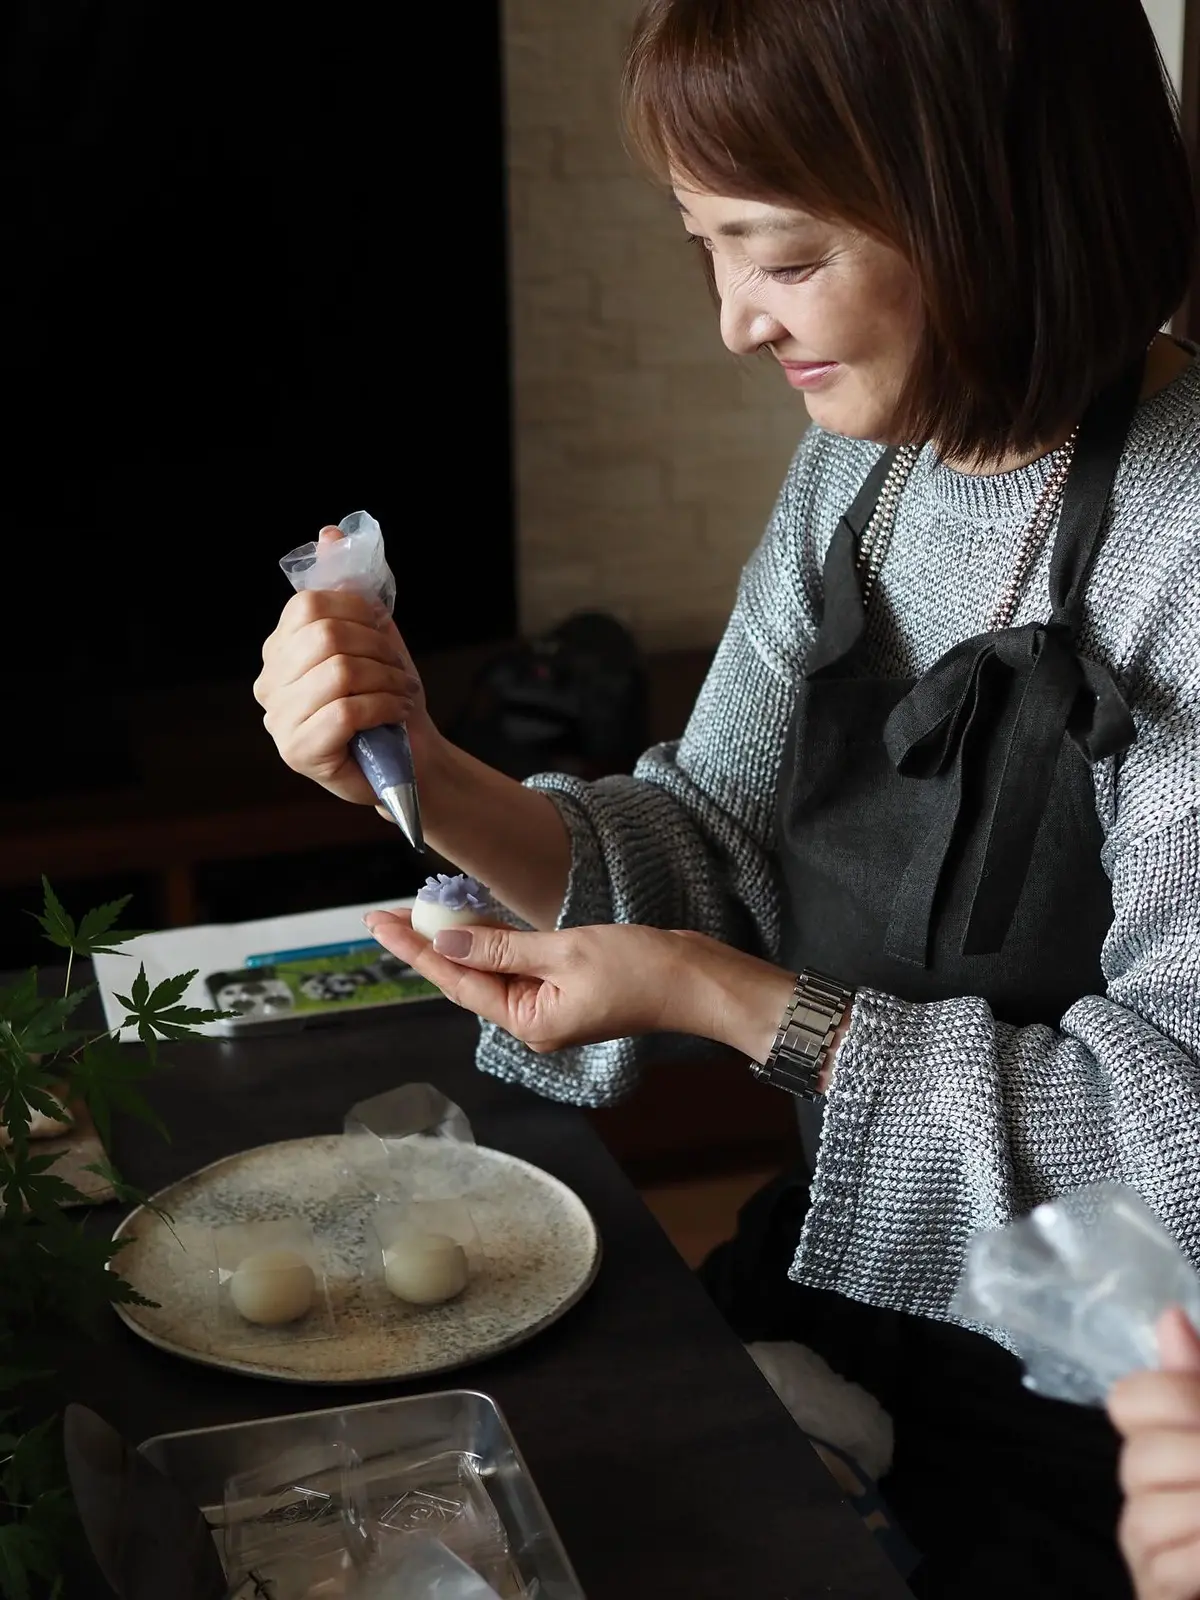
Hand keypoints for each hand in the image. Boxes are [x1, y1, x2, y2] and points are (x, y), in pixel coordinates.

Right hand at [254, 527, 442, 806]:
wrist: (412, 757)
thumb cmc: (388, 698)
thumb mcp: (373, 636)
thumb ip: (349, 588)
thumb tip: (330, 533)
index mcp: (278, 651)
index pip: (306, 606)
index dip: (355, 610)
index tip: (382, 629)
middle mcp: (269, 684)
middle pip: (323, 636)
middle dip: (376, 648)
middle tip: (398, 670)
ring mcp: (279, 721)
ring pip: (338, 672)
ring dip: (386, 679)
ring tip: (400, 693)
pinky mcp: (299, 753)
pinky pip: (346, 710)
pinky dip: (384, 705)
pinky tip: (396, 712)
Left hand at [361, 913, 796, 1057]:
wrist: (697, 980)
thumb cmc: (641, 969)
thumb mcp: (565, 951)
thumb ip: (501, 947)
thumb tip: (445, 942)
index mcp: (528, 1021)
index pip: (455, 981)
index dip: (415, 950)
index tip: (379, 924)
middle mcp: (533, 1020)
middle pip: (465, 979)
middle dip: (426, 945)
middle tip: (386, 914)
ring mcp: (549, 1006)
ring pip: (488, 970)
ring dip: (456, 942)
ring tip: (418, 912)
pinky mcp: (566, 988)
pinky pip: (516, 965)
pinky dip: (491, 943)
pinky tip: (471, 923)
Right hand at [1108, 1307, 1199, 1599]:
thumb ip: (1197, 1377)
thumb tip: (1169, 1316)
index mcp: (1163, 1438)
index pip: (1128, 1400)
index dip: (1174, 1399)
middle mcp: (1144, 1484)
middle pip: (1138, 1457)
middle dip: (1198, 1459)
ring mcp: (1143, 1541)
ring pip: (1146, 1513)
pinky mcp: (1153, 1587)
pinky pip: (1163, 1565)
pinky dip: (1199, 1559)